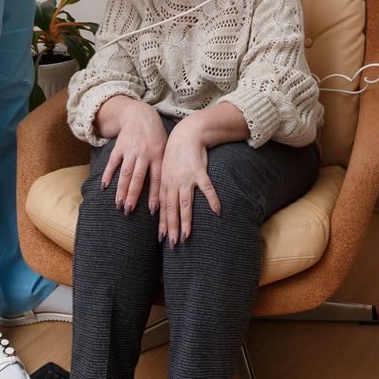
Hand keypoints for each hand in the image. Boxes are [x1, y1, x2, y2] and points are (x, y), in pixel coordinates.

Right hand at [100, 102, 166, 214]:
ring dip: (121, 190)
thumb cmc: (156, 136)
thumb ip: (165, 167)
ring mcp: (131, 150)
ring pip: (125, 173)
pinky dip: (108, 174)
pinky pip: (113, 162)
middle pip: (138, 178)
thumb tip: (167, 191)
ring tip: (118, 204)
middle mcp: (144, 153)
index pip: (157, 179)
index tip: (152, 211)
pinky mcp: (119, 146)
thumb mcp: (165, 148)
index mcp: (158, 155)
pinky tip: (105, 186)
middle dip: (133, 196)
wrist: (140, 115)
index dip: (154, 195)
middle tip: (129, 211)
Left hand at [158, 121, 221, 243]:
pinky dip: (212, 200)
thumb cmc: (176, 154)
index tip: (162, 239)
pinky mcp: (199, 172)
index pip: (163, 208)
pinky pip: (207, 188)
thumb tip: (162, 205)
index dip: (162, 224)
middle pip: (171, 209)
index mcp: (165, 184)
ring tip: (186, 235)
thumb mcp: (166, 171)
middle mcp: (173, 183)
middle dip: (171, 228)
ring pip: (184, 203)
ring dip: (185, 220)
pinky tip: (217, 211)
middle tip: (172, 244)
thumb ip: (166, 188)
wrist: (187, 134)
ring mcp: (186, 178)